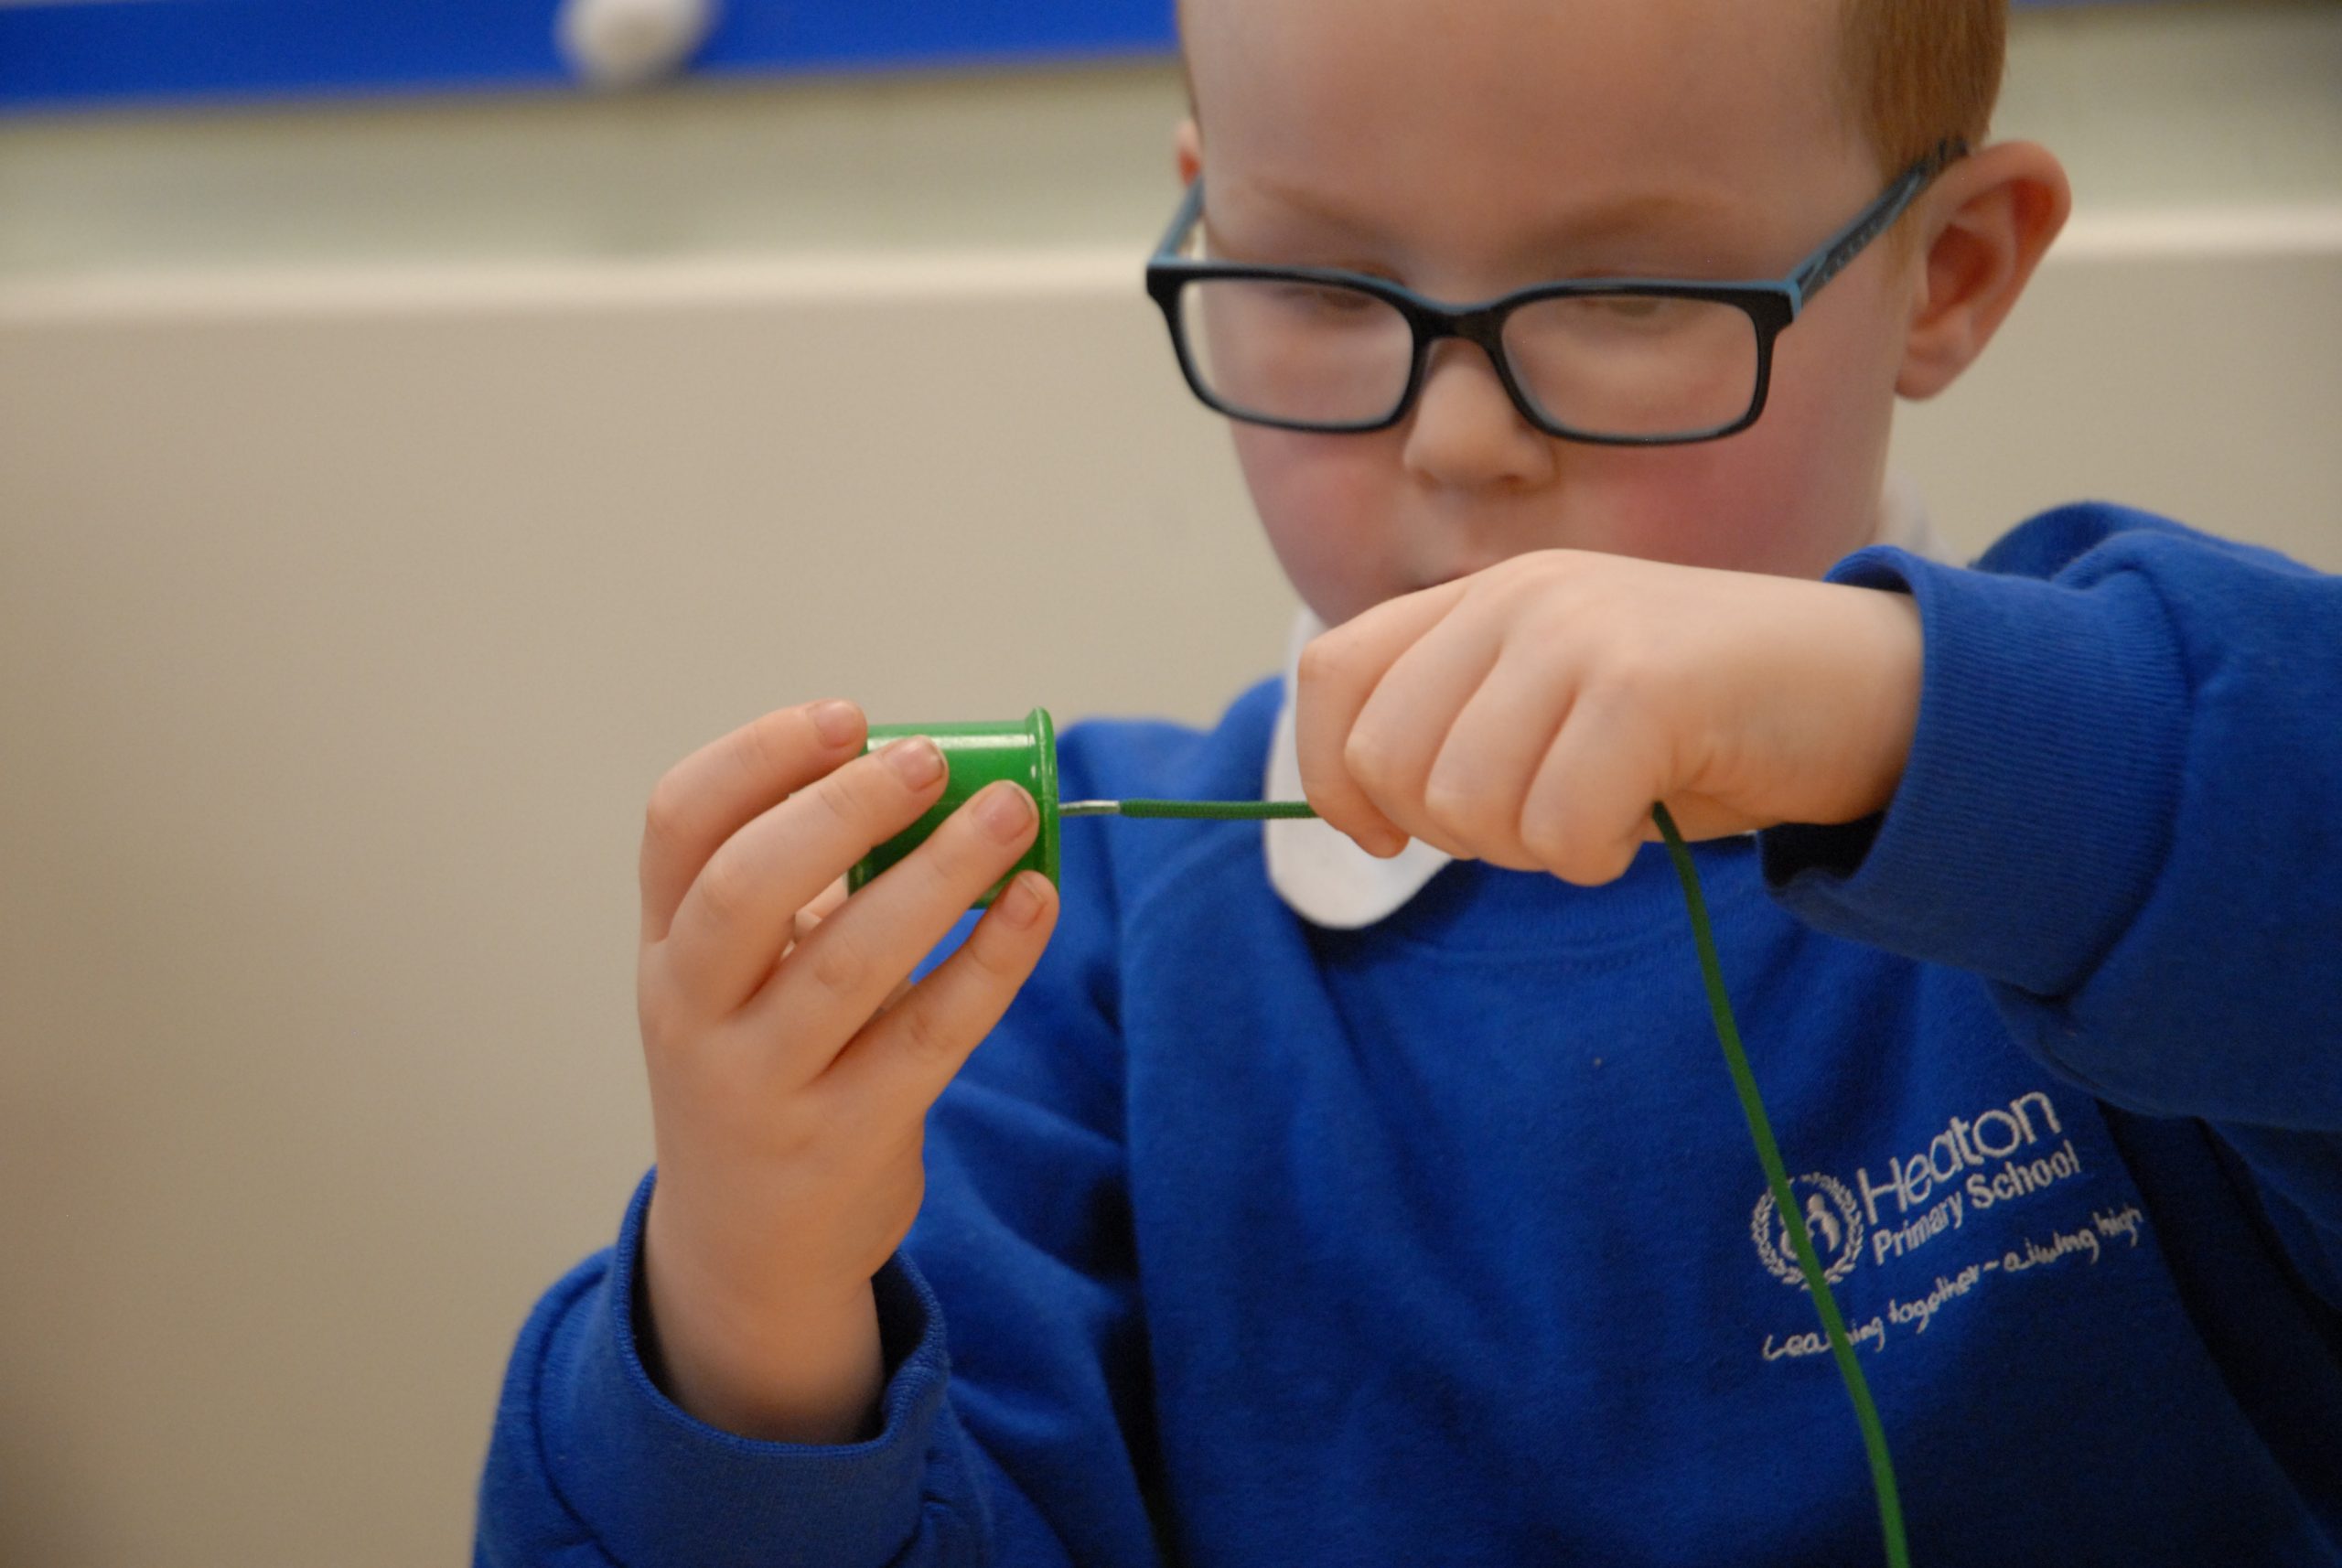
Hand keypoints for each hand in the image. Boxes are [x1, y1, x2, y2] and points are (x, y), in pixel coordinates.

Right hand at [633, 699, 1059, 1440]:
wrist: (748, 1250)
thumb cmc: (764, 1066)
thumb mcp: (744, 979)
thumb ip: (806, 886)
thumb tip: (931, 779)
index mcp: (664, 947)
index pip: (680, 826)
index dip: (758, 757)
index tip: (849, 719)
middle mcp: (693, 1014)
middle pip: (746, 889)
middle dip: (842, 810)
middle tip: (930, 761)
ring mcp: (764, 1086)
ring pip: (850, 964)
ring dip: (939, 874)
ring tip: (1011, 811)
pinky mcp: (848, 1141)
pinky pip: (932, 1035)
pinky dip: (990, 960)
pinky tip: (1034, 902)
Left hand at [1295, 550, 1922, 884]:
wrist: (1876, 687)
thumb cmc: (1708, 721)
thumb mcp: (1559, 705)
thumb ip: (1461, 727)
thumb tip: (1359, 808)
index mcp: (1485, 597)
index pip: (1331, 675)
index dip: (1333, 776)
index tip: (1384, 836)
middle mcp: (1520, 596)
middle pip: (1388, 759)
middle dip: (1452, 831)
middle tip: (1545, 820)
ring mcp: (1581, 632)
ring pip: (1467, 804)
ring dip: (1533, 848)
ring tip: (1604, 812)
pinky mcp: (1645, 686)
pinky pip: (1558, 829)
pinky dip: (1595, 858)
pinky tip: (1647, 821)